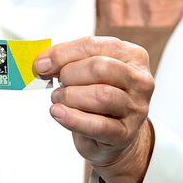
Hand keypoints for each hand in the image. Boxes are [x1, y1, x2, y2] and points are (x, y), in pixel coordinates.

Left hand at [34, 37, 154, 182]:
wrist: (114, 136)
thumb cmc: (100, 97)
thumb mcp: (88, 72)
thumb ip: (67, 61)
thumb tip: (43, 63)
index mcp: (133, 55)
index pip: (94, 45)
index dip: (63, 54)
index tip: (41, 64)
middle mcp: (140, 80)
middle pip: (100, 68)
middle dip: (70, 74)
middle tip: (58, 84)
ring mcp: (137, 108)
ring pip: (101, 95)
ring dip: (70, 96)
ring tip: (58, 100)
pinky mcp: (127, 133)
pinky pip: (98, 125)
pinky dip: (73, 119)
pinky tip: (58, 113)